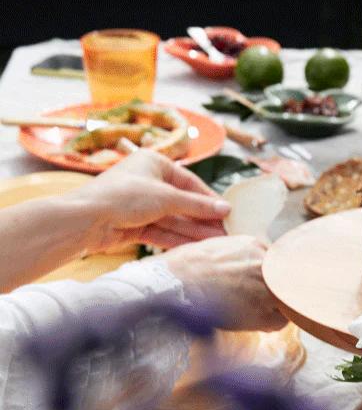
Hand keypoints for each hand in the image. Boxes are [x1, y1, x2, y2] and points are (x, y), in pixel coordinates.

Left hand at [73, 150, 230, 249]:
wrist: (85, 219)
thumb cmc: (124, 196)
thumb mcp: (166, 197)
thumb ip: (197, 205)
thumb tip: (226, 208)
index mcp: (154, 162)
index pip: (189, 181)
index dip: (209, 199)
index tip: (227, 213)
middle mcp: (147, 181)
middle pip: (182, 202)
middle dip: (202, 218)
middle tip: (226, 232)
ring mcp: (139, 204)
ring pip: (172, 219)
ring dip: (193, 231)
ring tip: (216, 242)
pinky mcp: (133, 225)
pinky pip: (161, 231)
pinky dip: (177, 239)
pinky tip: (196, 247)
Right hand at [164, 235, 285, 331]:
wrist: (174, 287)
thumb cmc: (183, 269)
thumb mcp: (212, 248)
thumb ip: (234, 255)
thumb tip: (238, 266)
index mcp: (253, 245)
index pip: (272, 262)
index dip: (264, 276)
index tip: (253, 284)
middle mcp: (265, 264)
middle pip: (282, 279)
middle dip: (271, 290)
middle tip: (255, 299)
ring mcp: (267, 288)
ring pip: (284, 300)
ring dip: (273, 307)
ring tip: (252, 311)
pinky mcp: (264, 312)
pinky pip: (280, 321)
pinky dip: (269, 324)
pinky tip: (252, 323)